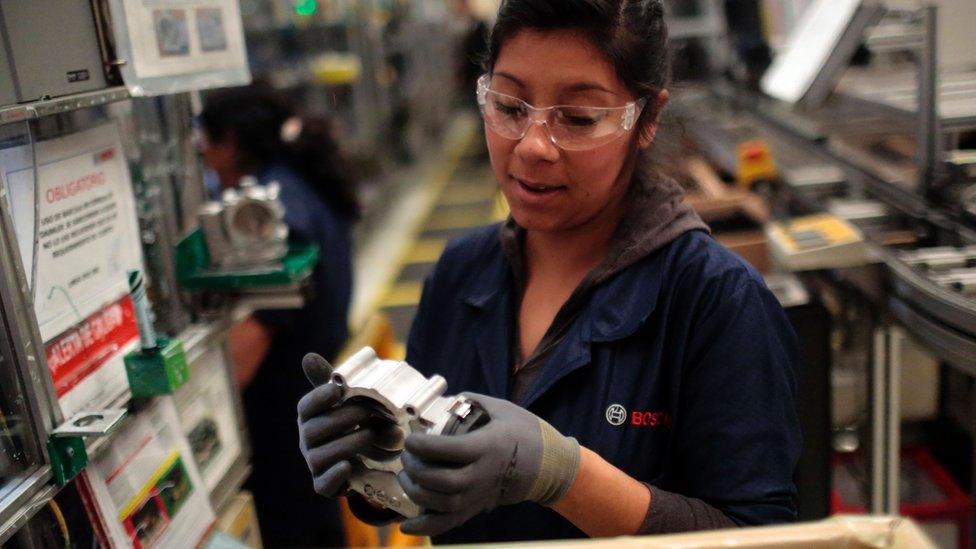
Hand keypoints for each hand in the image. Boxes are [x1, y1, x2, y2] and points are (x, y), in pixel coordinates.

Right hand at [297, 353, 376, 496]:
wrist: (362, 459)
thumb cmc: (349, 423)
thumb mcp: (343, 401)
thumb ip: (329, 380)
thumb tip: (308, 357)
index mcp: (309, 417)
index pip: (305, 407)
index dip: (319, 397)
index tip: (338, 389)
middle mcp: (306, 441)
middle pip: (313, 430)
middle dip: (342, 419)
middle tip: (368, 411)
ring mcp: (314, 464)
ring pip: (319, 457)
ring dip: (346, 444)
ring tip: (371, 435)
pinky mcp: (324, 484)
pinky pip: (322, 485)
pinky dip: (334, 476)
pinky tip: (350, 466)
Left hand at [396, 393, 580, 535]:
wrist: (550, 466)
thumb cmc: (527, 433)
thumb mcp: (502, 409)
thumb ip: (472, 401)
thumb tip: (445, 399)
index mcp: (487, 447)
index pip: (448, 450)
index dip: (423, 446)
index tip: (411, 439)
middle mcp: (482, 474)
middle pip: (441, 481)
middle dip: (416, 469)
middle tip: (407, 456)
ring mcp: (479, 495)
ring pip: (441, 503)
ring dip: (416, 492)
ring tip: (406, 477)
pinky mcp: (477, 508)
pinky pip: (449, 523)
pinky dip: (426, 527)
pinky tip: (407, 525)